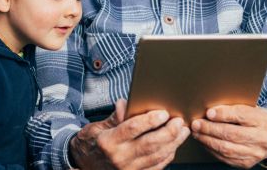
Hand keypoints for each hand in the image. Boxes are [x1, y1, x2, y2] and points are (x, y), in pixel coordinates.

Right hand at [69, 99, 189, 169]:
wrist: (83, 165)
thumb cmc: (91, 143)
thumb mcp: (97, 127)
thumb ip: (115, 116)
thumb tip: (126, 103)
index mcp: (108, 142)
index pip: (133, 129)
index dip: (150, 120)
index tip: (163, 112)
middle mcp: (119, 158)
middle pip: (149, 144)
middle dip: (168, 132)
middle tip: (179, 121)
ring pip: (156, 156)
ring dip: (173, 143)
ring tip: (182, 131)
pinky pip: (156, 167)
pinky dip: (167, 156)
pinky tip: (173, 146)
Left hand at [191, 105, 266, 168]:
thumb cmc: (259, 121)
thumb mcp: (254, 109)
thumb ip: (235, 108)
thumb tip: (211, 108)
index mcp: (265, 121)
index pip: (242, 115)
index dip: (223, 114)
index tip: (208, 113)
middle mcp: (262, 139)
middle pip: (231, 133)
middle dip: (210, 128)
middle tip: (196, 124)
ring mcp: (255, 153)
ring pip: (226, 148)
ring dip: (207, 140)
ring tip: (197, 132)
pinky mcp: (247, 163)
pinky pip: (225, 157)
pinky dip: (211, 149)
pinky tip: (205, 141)